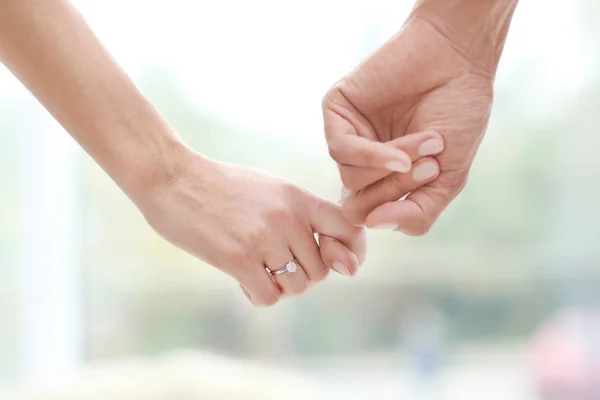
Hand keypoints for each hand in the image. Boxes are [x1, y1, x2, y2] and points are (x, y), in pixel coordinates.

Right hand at [136, 144, 365, 306]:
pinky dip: (258, 296)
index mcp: (297, 197)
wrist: (173, 178)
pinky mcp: (237, 257)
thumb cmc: (222, 187)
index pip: (348, 227)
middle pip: (321, 269)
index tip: (339, 263)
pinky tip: (244, 283)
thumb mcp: (269, 189)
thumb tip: (332, 256)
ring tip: (260, 274)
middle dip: (303, 277)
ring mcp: (263, 237)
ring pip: (298, 285)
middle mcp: (287, 217)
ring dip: (282, 288)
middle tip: (278, 269)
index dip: (352, 251)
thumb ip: (299, 215)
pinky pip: (270, 296)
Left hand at [324, 2, 514, 234]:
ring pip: (352, 179)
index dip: (397, 211)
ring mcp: (347, 135)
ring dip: (394, 168)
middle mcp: (359, 160)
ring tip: (428, 142)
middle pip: (357, 204)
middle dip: (395, 191)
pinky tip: (398, 152)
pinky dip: (373, 156)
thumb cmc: (457, 115)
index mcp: (380, 178)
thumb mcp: (448, 178)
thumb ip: (418, 214)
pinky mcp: (337, 111)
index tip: (432, 178)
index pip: (369, 216)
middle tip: (429, 166)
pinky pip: (341, 150)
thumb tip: (374, 225)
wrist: (458, 61)